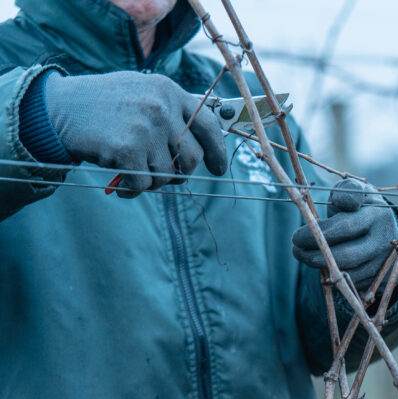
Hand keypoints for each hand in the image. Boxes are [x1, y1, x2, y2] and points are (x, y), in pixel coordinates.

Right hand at [43, 71, 227, 196]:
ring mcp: (145, 128)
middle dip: (181, 173)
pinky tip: (121, 181)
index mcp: (169, 91)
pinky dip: (133, 189)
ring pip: (167, 174)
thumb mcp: (143, 92)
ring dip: (152, 180)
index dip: (218, 151)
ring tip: (131, 168)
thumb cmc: (104, 104)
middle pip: (191, 157)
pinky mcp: (127, 149)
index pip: (208, 125)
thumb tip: (203, 146)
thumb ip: (173, 112)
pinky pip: (144, 183)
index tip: (219, 168)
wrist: (59, 107)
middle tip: (163, 174)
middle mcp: (161, 107)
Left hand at [291, 179, 397, 290]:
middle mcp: (386, 240)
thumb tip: (341, 201)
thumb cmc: (360, 206)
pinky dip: (335, 277)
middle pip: (347, 255)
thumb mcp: (354, 191)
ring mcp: (387, 262)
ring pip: (349, 273)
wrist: (386, 228)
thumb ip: (345, 191)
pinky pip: (354, 285)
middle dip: (315, 255)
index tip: (296, 236)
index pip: (345, 227)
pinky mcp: (385, 280)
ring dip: (322, 268)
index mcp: (379, 214)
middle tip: (295, 250)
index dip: (318, 233)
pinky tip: (324, 265)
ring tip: (304, 256)